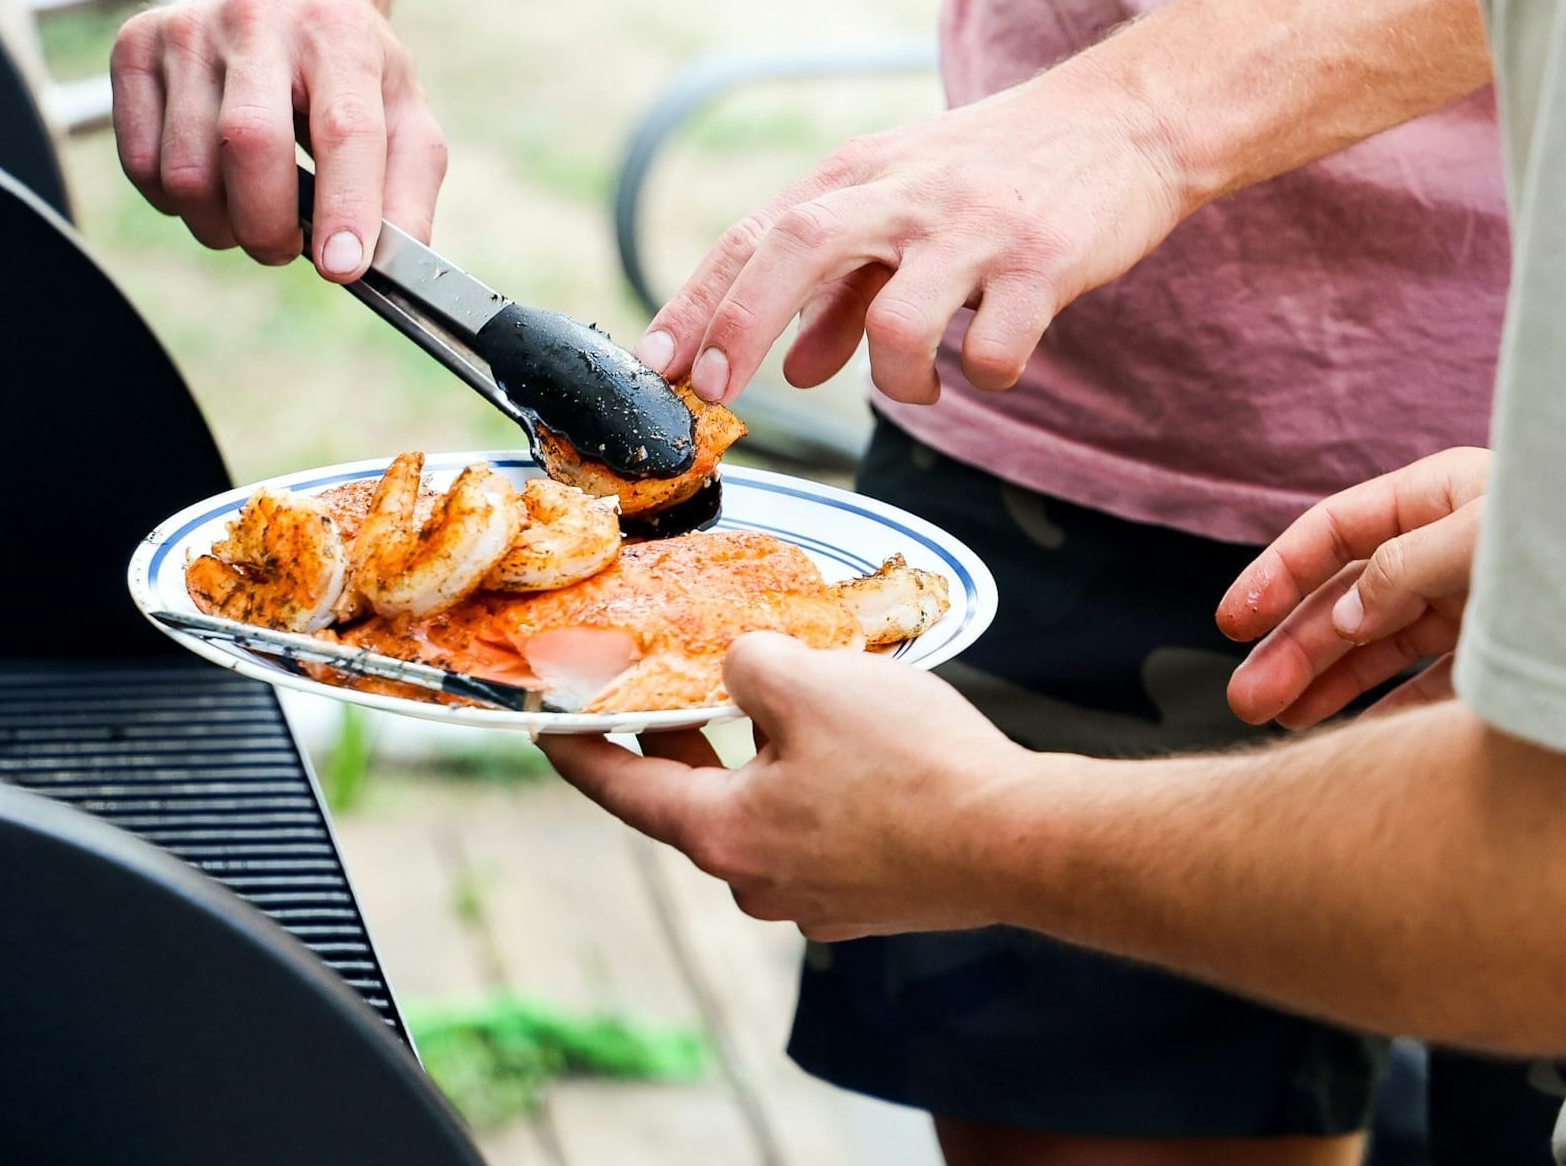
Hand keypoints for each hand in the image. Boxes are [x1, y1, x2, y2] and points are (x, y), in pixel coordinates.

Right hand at [110, 0, 446, 278]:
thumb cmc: (348, 69)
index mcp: (340, 35)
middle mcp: (259, 20)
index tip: (343, 266)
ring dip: (221, 224)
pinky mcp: (134, 49)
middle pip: (250, 144)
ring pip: (186, 170)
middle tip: (286, 247)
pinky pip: (140, 164)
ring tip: (251, 214)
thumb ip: (409, 189)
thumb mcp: (404, 114)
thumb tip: (395, 262)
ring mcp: (187, 30)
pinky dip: (176, 203)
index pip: (344, 128)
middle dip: (268, 226)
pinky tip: (211, 184)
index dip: (345, 205)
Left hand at [539, 635, 1033, 938]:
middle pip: (693, 802)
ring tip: (785, 702)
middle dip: (682, 740)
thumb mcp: (809, 681)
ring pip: (761, 815)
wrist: (1017, 843)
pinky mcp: (868, 901)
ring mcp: (814, 902)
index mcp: (723, 834)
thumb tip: (741, 669)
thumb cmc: (910, 766)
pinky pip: (816, 834)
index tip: (548, 728)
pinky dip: (812, 789)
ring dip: (759, 761)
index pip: (623, 789)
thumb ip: (748, 663)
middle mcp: (756, 883)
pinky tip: (851, 748)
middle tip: (674, 688)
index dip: (580, 750)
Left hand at [633, 62, 1187, 404]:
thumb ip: (847, 291)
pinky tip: (998, 361)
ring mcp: (976, 228)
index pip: (757, 233)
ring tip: (919, 384)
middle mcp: (908, 194)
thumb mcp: (911, 210)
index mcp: (863, 175)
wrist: (1129, 120)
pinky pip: (996, 349)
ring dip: (895, 378)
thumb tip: (796, 366)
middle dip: (743, 323)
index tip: (658, 364)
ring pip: (899, 321)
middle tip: (721, 390)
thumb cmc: (1004, 170)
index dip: (700, 300)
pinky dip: (988, 376)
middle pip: (799, 246)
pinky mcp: (1044, 263)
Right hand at [1217, 448, 1490, 729]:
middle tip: (1246, 699)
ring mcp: (1469, 601)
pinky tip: (1355, 736)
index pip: (1333, 532)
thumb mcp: (1483, 535)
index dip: (1277, 573)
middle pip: (1344, 598)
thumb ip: (1405, 569)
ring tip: (1279, 720)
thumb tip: (1344, 618)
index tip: (1235, 621)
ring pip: (1378, 643)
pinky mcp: (1498, 652)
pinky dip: (1394, 708)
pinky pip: (1433, 683)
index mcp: (1434, 498)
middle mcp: (1441, 550)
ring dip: (1326, 681)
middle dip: (1291, 647)